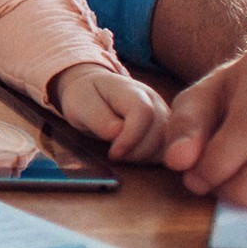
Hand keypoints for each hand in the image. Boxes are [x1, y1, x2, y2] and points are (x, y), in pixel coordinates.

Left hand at [53, 64, 168, 162]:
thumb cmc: (86, 99)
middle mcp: (153, 100)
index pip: (143, 112)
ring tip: (122, 153)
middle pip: (159, 131)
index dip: (131, 137)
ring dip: (144, 157)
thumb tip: (117, 133)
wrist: (94, 94)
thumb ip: (97, 117)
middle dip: (136, 151)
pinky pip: (166, 149)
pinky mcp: (166, 129)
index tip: (114, 153)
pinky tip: (133, 155)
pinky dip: (151, 158)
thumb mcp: (80, 105)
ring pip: (166, 143)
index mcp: (130, 89)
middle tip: (114, 155)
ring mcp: (163, 114)